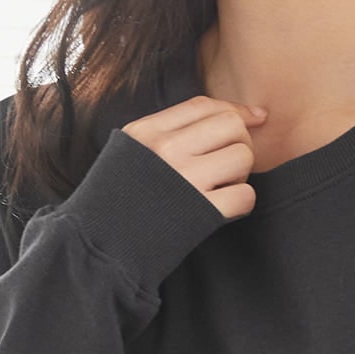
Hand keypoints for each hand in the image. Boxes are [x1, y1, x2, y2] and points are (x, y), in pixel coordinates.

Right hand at [123, 98, 267, 219]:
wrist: (99, 248)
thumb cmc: (116, 203)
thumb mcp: (128, 154)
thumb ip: (166, 133)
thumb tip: (227, 118)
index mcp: (146, 132)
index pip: (203, 105)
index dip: (236, 109)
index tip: (255, 118)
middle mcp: (166, 149)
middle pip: (231, 125)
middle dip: (240, 143)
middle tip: (226, 166)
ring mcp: (184, 179)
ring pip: (243, 157)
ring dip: (240, 175)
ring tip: (220, 188)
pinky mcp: (200, 211)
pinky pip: (245, 195)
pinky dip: (240, 203)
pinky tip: (222, 210)